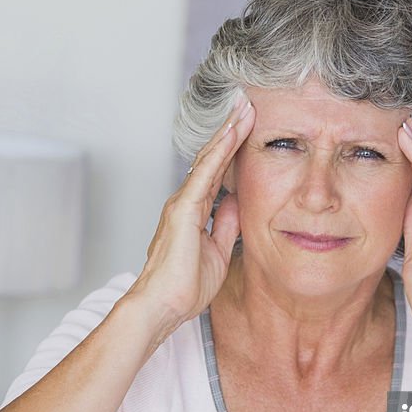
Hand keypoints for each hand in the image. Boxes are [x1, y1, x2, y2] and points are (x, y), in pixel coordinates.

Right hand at [127, 94, 254, 332]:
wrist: (163, 306)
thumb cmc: (184, 287)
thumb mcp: (217, 252)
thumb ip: (225, 226)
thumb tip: (236, 204)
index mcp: (193, 213)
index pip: (217, 174)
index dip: (232, 150)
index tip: (248, 128)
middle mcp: (184, 203)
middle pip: (212, 159)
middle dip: (230, 131)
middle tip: (247, 104)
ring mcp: (181, 204)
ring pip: (208, 160)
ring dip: (227, 133)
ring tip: (243, 108)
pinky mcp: (183, 210)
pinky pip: (205, 174)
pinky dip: (220, 151)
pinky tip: (232, 133)